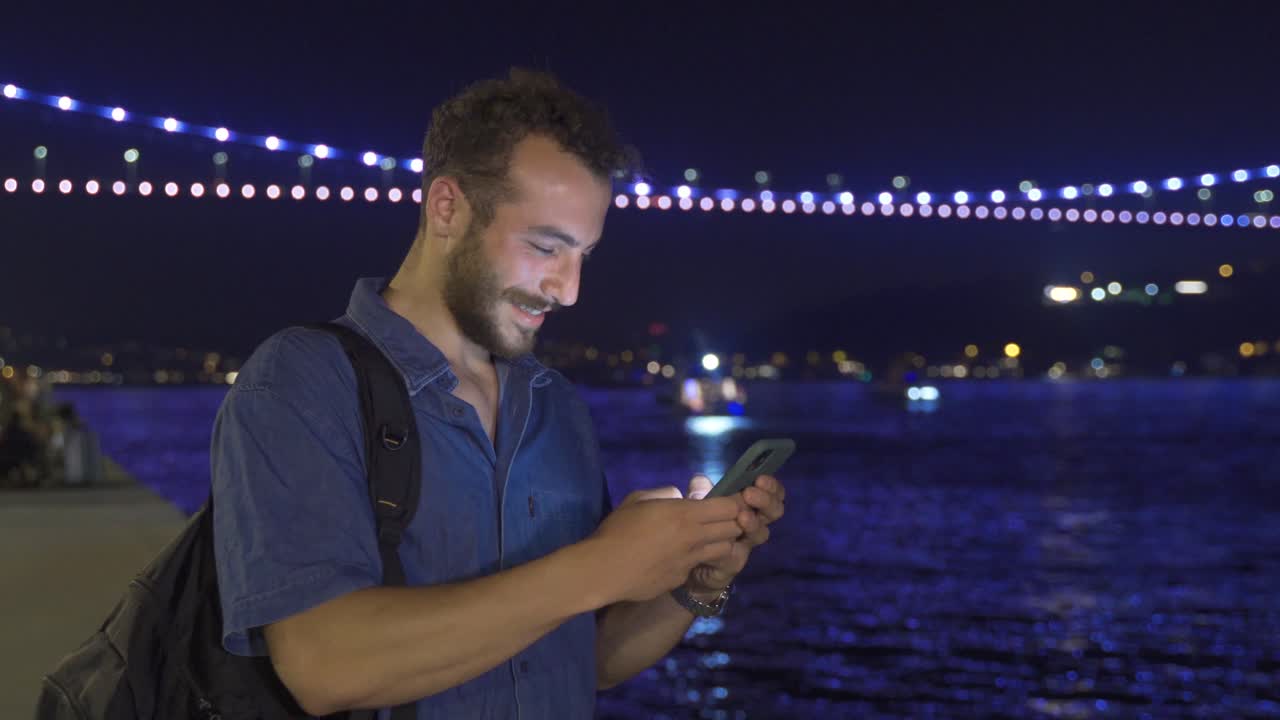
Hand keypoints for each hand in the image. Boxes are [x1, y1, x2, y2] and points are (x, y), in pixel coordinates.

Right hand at [585, 486, 744, 603]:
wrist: (604, 569)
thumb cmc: (617, 529)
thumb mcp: (639, 499)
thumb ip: (666, 494)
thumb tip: (680, 497)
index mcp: (684, 514)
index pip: (730, 507)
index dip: (736, 502)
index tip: (731, 499)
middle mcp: (694, 537)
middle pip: (734, 528)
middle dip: (734, 521)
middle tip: (722, 518)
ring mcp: (690, 561)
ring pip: (725, 549)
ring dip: (721, 541)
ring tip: (706, 537)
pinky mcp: (682, 578)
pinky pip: (700, 564)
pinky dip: (698, 558)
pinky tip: (680, 556)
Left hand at [683, 473, 785, 596]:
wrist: (690, 563)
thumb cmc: (699, 528)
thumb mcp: (696, 505)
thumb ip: (699, 493)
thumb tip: (699, 481)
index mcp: (749, 505)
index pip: (771, 493)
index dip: (772, 487)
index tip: (761, 479)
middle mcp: (753, 524)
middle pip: (774, 512)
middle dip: (766, 501)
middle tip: (750, 494)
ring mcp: (746, 544)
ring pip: (761, 533)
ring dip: (754, 523)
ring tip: (743, 517)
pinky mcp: (734, 562)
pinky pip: (737, 554)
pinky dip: (732, 546)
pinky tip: (725, 542)